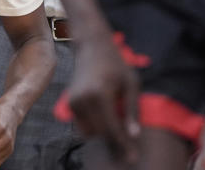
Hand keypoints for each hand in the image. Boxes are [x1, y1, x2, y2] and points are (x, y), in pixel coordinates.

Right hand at [67, 35, 140, 163]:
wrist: (92, 48)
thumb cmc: (115, 63)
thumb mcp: (131, 84)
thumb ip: (131, 110)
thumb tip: (134, 135)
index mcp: (99, 94)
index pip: (112, 128)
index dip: (123, 145)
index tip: (132, 156)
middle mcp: (83, 100)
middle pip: (100, 133)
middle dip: (115, 142)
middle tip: (129, 148)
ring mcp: (73, 102)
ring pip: (89, 131)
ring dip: (103, 135)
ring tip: (118, 130)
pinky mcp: (70, 103)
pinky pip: (82, 125)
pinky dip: (94, 127)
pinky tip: (106, 119)